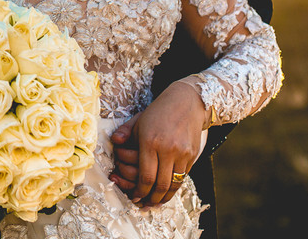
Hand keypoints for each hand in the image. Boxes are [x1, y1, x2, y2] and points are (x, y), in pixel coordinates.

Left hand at [110, 82, 205, 207]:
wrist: (187, 102)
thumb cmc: (159, 111)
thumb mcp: (139, 119)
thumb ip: (125, 132)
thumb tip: (114, 142)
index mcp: (149, 141)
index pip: (145, 176)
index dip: (140, 191)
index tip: (134, 197)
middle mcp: (167, 149)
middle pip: (160, 184)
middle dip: (150, 198)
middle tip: (143, 204)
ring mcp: (181, 153)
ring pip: (173, 184)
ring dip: (163, 197)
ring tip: (155, 203)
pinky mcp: (192, 155)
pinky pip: (183, 178)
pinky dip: (175, 188)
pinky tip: (168, 193)